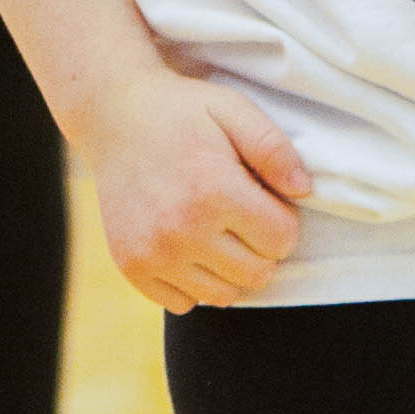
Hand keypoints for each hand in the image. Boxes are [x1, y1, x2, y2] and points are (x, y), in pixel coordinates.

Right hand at [78, 66, 318, 310]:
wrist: (111, 116)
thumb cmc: (180, 113)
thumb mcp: (233, 110)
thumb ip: (274, 148)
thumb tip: (303, 191)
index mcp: (214, 190)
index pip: (282, 240)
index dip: (281, 219)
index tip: (260, 198)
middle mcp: (182, 229)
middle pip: (258, 274)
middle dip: (260, 247)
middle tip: (239, 216)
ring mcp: (153, 253)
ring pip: (224, 295)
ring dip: (229, 269)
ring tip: (215, 232)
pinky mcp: (131, 266)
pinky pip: (183, 303)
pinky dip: (191, 283)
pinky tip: (185, 246)